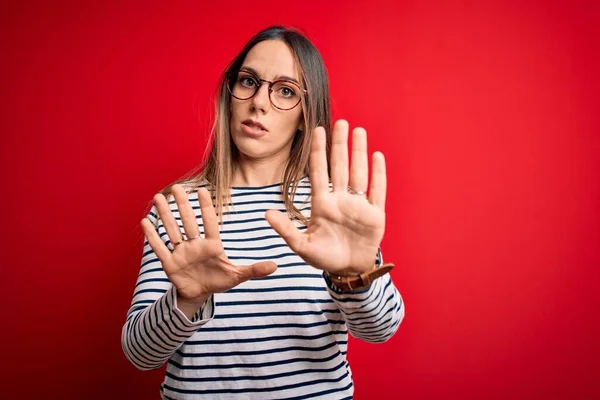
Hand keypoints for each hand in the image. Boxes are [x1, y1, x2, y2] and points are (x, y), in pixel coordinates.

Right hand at [141, 185, 276, 300]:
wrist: (200, 294)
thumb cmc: (219, 281)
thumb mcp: (237, 276)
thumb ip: (254, 270)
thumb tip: (276, 265)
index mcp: (212, 245)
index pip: (209, 223)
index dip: (206, 207)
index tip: (204, 190)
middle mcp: (195, 245)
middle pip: (188, 222)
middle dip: (183, 205)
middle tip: (179, 187)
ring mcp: (181, 253)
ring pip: (172, 230)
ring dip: (165, 215)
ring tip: (159, 197)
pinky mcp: (170, 264)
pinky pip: (160, 248)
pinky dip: (153, 236)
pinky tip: (145, 221)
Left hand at [266, 119, 385, 275]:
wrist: (348, 270)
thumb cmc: (324, 257)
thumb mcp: (301, 246)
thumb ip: (285, 230)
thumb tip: (266, 214)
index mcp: (322, 204)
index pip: (318, 171)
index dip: (318, 151)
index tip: (317, 131)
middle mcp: (340, 199)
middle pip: (340, 166)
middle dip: (339, 144)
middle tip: (340, 122)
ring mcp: (358, 205)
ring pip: (358, 172)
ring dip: (359, 152)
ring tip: (358, 131)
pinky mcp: (374, 214)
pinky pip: (377, 190)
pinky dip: (378, 174)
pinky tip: (377, 156)